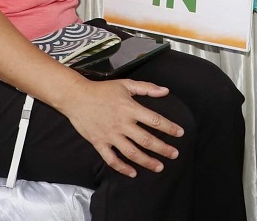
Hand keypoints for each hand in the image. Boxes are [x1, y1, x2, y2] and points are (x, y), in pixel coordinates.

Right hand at [63, 78, 183, 177]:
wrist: (76, 97)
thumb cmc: (103, 90)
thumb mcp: (126, 84)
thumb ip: (147, 88)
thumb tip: (166, 91)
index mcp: (130, 108)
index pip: (154, 120)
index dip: (169, 127)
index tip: (180, 133)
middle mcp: (122, 124)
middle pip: (146, 140)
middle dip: (163, 149)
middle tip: (175, 154)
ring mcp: (110, 135)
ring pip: (132, 153)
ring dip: (147, 162)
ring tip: (159, 167)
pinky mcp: (99, 143)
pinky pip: (112, 159)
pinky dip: (122, 168)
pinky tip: (132, 173)